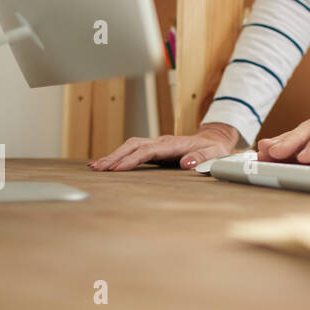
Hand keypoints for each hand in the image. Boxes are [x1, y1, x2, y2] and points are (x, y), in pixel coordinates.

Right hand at [89, 121, 239, 171]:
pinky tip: (108, 164)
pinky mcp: (154, 149)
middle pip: (133, 146)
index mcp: (173, 144)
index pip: (148, 151)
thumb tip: (186, 163)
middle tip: (98, 168)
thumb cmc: (213, 149)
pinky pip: (133, 150)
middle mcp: (161, 142)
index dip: (131, 159)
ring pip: (130, 146)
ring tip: (96, 166)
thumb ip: (201, 158)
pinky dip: (119, 156)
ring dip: (113, 155)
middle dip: (114, 156)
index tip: (117, 168)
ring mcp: (156, 144)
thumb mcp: (214, 154)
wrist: (214, 140)